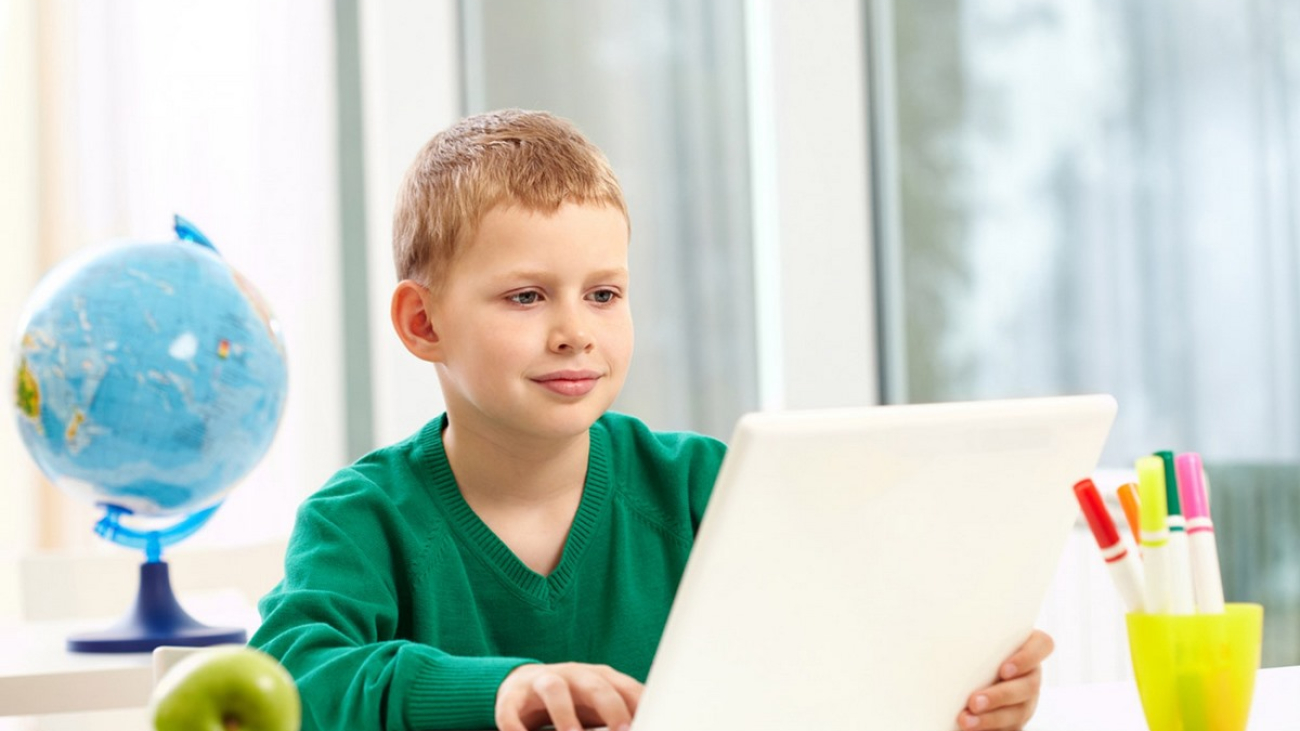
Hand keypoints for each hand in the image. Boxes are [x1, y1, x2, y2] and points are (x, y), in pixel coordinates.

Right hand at [496, 662, 643, 730]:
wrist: (524, 684)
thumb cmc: (574, 701)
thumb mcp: (599, 704)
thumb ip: (621, 714)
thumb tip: (649, 724)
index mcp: (600, 677)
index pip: (625, 687)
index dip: (639, 705)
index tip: (649, 722)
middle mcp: (574, 675)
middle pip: (596, 685)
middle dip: (611, 709)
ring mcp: (542, 682)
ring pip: (555, 690)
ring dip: (565, 716)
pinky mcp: (513, 696)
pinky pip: (511, 710)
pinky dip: (516, 727)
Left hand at [956, 629, 1052, 730]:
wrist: (964, 674)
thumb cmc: (968, 649)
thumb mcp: (974, 640)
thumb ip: (971, 638)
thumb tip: (939, 633)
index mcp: (1027, 647)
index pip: (1043, 645)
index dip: (1028, 658)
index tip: (1004, 669)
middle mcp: (1031, 673)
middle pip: (1029, 685)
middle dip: (1000, 696)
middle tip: (974, 702)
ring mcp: (1027, 699)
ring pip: (1019, 711)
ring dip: (991, 718)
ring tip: (966, 720)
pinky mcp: (1015, 719)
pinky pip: (1010, 728)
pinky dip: (989, 729)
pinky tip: (971, 727)